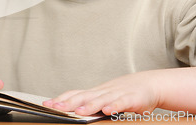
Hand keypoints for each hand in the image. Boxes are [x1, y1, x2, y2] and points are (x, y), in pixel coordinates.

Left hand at [43, 72, 159, 115]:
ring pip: (101, 99)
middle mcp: (103, 91)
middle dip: (69, 103)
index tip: (47, 104)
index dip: (61, 99)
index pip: (75, 93)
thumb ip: (89, 102)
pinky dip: (114, 106)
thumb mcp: (104, 96)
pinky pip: (122, 103)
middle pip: (84, 96)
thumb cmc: (123, 92)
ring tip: (79, 112)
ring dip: (90, 106)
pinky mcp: (132, 99)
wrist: (149, 84)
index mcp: (95, 92)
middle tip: (56, 107)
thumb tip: (69, 108)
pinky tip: (107, 111)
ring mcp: (117, 94)